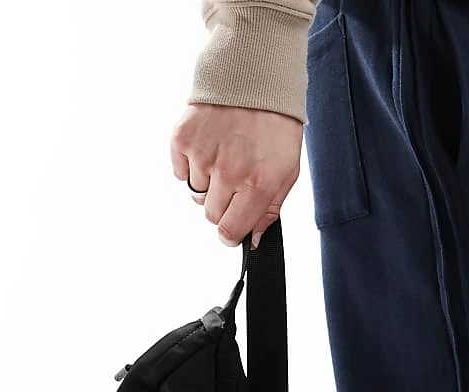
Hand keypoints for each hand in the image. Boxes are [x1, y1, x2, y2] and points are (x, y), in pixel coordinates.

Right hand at [170, 103, 302, 249]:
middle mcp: (228, 173)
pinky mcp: (183, 139)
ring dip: (207, 183)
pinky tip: (209, 146)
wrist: (255, 75)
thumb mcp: (287, 170)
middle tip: (233, 181)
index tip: (232, 229)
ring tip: (223, 157)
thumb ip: (270, 209)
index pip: (229, 231)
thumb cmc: (275, 124)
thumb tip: (252, 239)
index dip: (230, 234)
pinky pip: (180, 172)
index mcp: (257, 184)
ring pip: (196, 194)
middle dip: (221, 206)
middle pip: (211, 215)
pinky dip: (191, 165)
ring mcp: (203, 156)